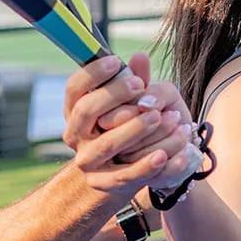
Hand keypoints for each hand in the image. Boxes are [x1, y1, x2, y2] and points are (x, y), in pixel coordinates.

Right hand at [62, 55, 189, 195]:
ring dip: (136, 129)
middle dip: (114, 95)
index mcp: (75, 111)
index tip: (116, 61)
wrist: (126, 168)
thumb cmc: (128, 123)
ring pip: (108, 143)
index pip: (74, 88)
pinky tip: (165, 153)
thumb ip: (135, 80)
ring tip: (162, 117)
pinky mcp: (103, 182)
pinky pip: (126, 174)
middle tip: (141, 86)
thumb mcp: (132, 101)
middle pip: (87, 111)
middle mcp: (75, 135)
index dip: (92, 73)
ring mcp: (87, 160)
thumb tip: (141, 57)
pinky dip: (147, 164)